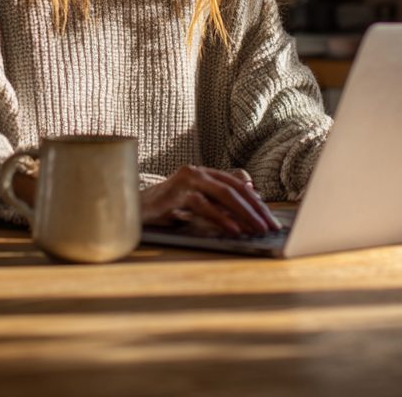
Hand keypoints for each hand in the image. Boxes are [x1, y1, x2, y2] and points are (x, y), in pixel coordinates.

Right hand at [141, 165, 281, 237]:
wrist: (132, 211)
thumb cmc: (165, 209)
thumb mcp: (194, 203)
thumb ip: (217, 197)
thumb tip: (250, 190)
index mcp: (202, 172)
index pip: (237, 184)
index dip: (255, 201)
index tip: (270, 218)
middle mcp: (196, 171)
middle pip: (234, 188)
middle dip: (255, 208)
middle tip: (270, 226)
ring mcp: (186, 181)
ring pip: (223, 195)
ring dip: (244, 214)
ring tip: (257, 229)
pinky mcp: (177, 194)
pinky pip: (205, 206)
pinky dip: (222, 218)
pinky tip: (234, 229)